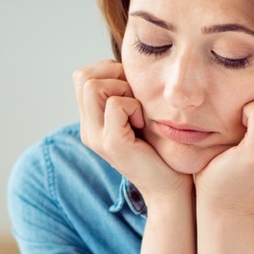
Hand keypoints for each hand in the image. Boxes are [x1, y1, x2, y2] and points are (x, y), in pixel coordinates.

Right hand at [73, 60, 190, 202]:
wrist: (171, 188)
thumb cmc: (162, 149)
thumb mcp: (139, 115)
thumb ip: (126, 94)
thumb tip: (127, 66)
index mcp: (91, 122)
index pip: (82, 77)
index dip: (108, 71)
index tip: (132, 90)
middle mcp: (88, 129)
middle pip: (83, 77)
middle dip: (114, 76)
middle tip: (136, 98)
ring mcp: (96, 137)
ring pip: (94, 86)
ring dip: (123, 89)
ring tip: (139, 112)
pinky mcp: (112, 144)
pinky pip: (116, 104)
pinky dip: (134, 106)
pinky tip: (144, 123)